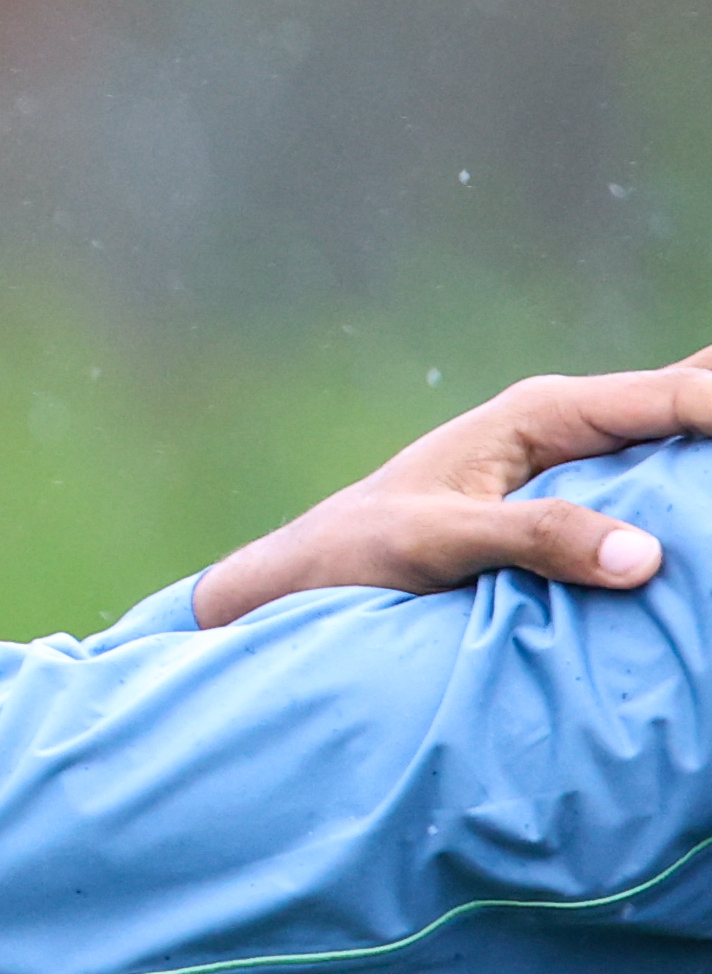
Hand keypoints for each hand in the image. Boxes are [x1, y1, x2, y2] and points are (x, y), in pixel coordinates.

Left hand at [192, 351, 711, 627]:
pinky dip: (699, 472)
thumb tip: (644, 558)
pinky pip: (661, 471)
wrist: (302, 575)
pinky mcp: (574, 496)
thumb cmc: (356, 553)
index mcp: (543, 413)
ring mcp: (576, 456)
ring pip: (685, 432)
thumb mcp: (437, 546)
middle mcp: (568, 422)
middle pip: (694, 401)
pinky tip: (707, 495)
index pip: (676, 398)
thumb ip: (536, 541)